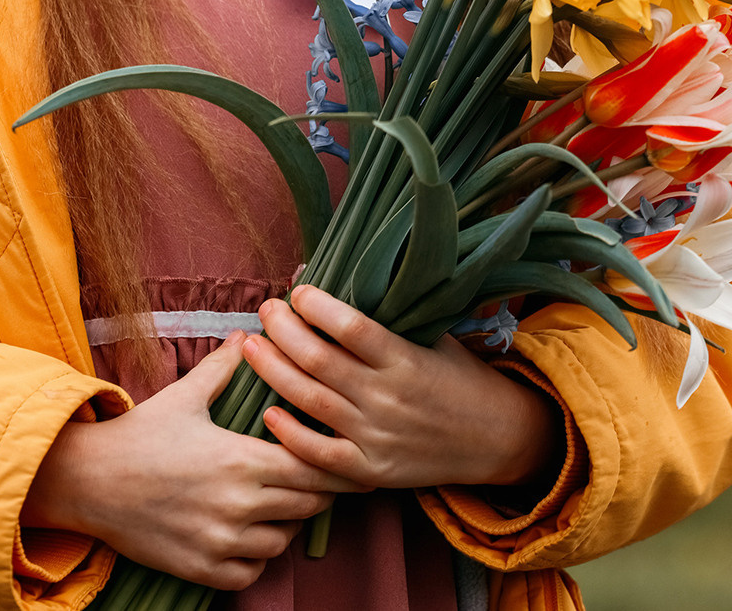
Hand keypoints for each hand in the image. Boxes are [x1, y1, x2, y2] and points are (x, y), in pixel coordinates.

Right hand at [22, 332, 359, 590]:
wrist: (88, 480)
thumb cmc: (139, 434)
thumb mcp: (184, 395)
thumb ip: (222, 368)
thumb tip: (245, 336)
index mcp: (240, 460)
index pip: (311, 468)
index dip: (330, 462)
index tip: (339, 455)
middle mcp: (236, 506)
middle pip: (305, 506)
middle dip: (316, 492)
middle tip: (317, 478)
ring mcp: (219, 543)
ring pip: (281, 542)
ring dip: (287, 524)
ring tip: (281, 504)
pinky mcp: (201, 570)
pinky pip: (250, 574)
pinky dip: (257, 557)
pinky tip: (251, 535)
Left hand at [242, 286, 558, 491]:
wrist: (496, 439)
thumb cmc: (458, 376)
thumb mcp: (433, 335)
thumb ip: (387, 315)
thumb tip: (340, 276)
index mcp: (405, 359)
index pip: (352, 327)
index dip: (317, 306)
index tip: (297, 291)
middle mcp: (387, 398)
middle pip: (318, 360)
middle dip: (281, 331)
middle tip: (264, 310)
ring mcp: (377, 437)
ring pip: (310, 401)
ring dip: (272, 371)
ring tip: (250, 345)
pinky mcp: (370, 471)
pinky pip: (320, 455)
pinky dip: (291, 434)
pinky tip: (268, 411)